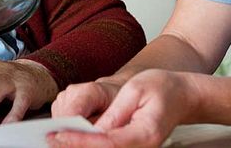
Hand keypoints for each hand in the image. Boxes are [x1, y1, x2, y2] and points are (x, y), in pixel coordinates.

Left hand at [48, 69, 191, 147]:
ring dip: (78, 146)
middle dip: (73, 147)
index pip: (106, 143)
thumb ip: (115, 111)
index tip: (58, 136)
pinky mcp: (129, 147)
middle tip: (49, 139)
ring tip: (54, 139)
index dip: (79, 141)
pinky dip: (86, 144)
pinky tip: (70, 139)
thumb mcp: (137, 89)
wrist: (181, 96)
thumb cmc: (162, 88)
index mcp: (145, 133)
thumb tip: (93, 129)